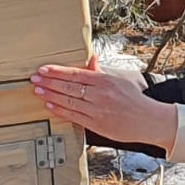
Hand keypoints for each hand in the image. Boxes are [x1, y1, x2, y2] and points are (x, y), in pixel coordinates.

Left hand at [32, 56, 178, 150]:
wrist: (149, 120)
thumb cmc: (136, 100)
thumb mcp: (120, 81)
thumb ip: (101, 73)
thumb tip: (91, 60)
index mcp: (105, 81)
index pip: (76, 74)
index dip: (57, 72)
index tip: (43, 69)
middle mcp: (100, 94)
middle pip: (69, 87)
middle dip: (49, 82)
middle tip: (35, 79)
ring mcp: (97, 110)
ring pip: (68, 101)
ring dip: (51, 96)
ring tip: (38, 91)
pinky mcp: (97, 124)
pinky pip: (74, 116)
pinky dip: (60, 110)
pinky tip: (50, 106)